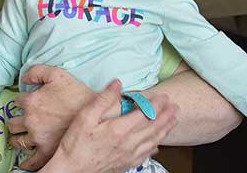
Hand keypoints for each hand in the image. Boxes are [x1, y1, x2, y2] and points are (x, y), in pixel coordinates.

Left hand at [8, 65, 119, 169]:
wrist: (97, 113)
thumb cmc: (77, 92)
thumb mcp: (57, 74)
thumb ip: (37, 71)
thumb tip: (24, 78)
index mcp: (31, 102)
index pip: (17, 101)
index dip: (22, 100)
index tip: (26, 103)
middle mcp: (31, 121)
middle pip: (13, 123)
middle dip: (15, 121)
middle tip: (18, 122)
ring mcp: (37, 138)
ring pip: (18, 141)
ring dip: (17, 139)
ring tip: (18, 138)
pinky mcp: (46, 152)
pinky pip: (31, 162)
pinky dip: (26, 162)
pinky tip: (25, 161)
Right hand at [40, 83, 178, 172]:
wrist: (72, 170)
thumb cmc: (76, 143)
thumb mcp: (85, 116)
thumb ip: (103, 99)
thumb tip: (117, 83)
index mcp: (118, 130)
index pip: (144, 115)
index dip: (155, 105)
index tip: (164, 96)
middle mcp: (128, 144)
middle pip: (153, 128)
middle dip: (166, 116)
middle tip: (176, 106)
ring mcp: (128, 155)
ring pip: (153, 141)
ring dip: (165, 130)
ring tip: (174, 121)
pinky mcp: (126, 164)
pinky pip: (146, 154)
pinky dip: (155, 146)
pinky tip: (158, 144)